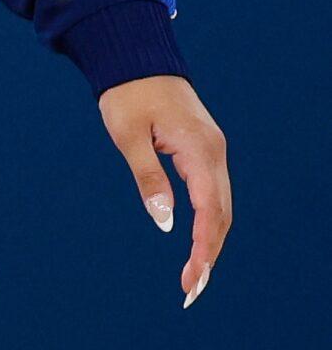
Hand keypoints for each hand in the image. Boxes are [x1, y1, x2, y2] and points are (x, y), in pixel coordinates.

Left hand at [98, 73, 231, 308]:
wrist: (137, 59)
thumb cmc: (128, 95)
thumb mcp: (129, 135)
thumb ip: (148, 178)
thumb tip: (165, 222)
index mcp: (198, 148)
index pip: (209, 210)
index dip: (203, 249)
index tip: (192, 280)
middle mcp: (214, 152)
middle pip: (221, 214)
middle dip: (209, 254)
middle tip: (190, 290)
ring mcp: (213, 151)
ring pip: (221, 206)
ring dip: (210, 242)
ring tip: (192, 277)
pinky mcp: (205, 150)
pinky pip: (213, 194)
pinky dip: (208, 222)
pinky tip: (196, 244)